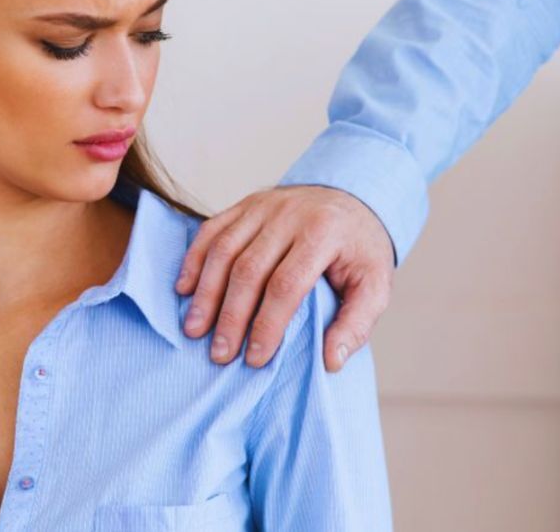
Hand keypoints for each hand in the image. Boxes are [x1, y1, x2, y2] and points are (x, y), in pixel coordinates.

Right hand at [175, 185, 394, 371]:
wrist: (352, 199)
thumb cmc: (359, 251)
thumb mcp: (375, 285)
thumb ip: (357, 324)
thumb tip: (330, 361)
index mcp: (324, 233)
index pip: (287, 283)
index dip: (268, 323)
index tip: (255, 358)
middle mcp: (289, 214)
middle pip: (249, 269)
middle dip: (231, 316)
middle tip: (219, 353)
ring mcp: (263, 205)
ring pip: (224, 249)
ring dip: (206, 292)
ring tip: (194, 329)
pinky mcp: (246, 204)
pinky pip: (212, 229)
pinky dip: (194, 259)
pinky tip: (183, 288)